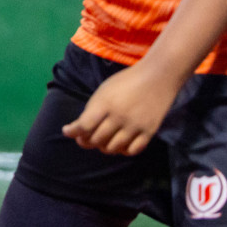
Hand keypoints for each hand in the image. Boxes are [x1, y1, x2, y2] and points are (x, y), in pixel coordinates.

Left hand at [62, 60, 183, 155]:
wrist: (158, 75)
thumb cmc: (126, 82)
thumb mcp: (104, 91)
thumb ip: (92, 110)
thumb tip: (78, 130)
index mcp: (105, 104)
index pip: (84, 126)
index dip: (73, 132)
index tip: (68, 131)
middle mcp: (119, 117)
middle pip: (97, 140)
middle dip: (87, 141)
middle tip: (85, 138)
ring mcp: (135, 125)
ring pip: (113, 148)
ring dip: (104, 147)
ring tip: (102, 141)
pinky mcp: (149, 131)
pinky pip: (132, 151)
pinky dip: (123, 151)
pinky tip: (120, 144)